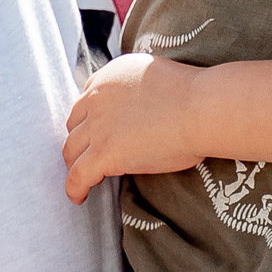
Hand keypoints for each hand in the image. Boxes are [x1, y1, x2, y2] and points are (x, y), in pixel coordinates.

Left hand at [61, 52, 202, 203]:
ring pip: (71, 149)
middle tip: (90, 154)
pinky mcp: (103, 153)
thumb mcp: (156, 76)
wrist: (200, 109)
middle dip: (81, 139)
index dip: (92, 117)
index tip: (98, 130)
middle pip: (76, 123)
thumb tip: (142, 107)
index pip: (88, 97)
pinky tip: (79, 197)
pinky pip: (78, 175)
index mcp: (112, 75)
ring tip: (83, 176)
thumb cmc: (194, 97)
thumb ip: (138, 87)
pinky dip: (74, 188)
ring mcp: (98, 126)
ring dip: (76, 163)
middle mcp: (98, 97)